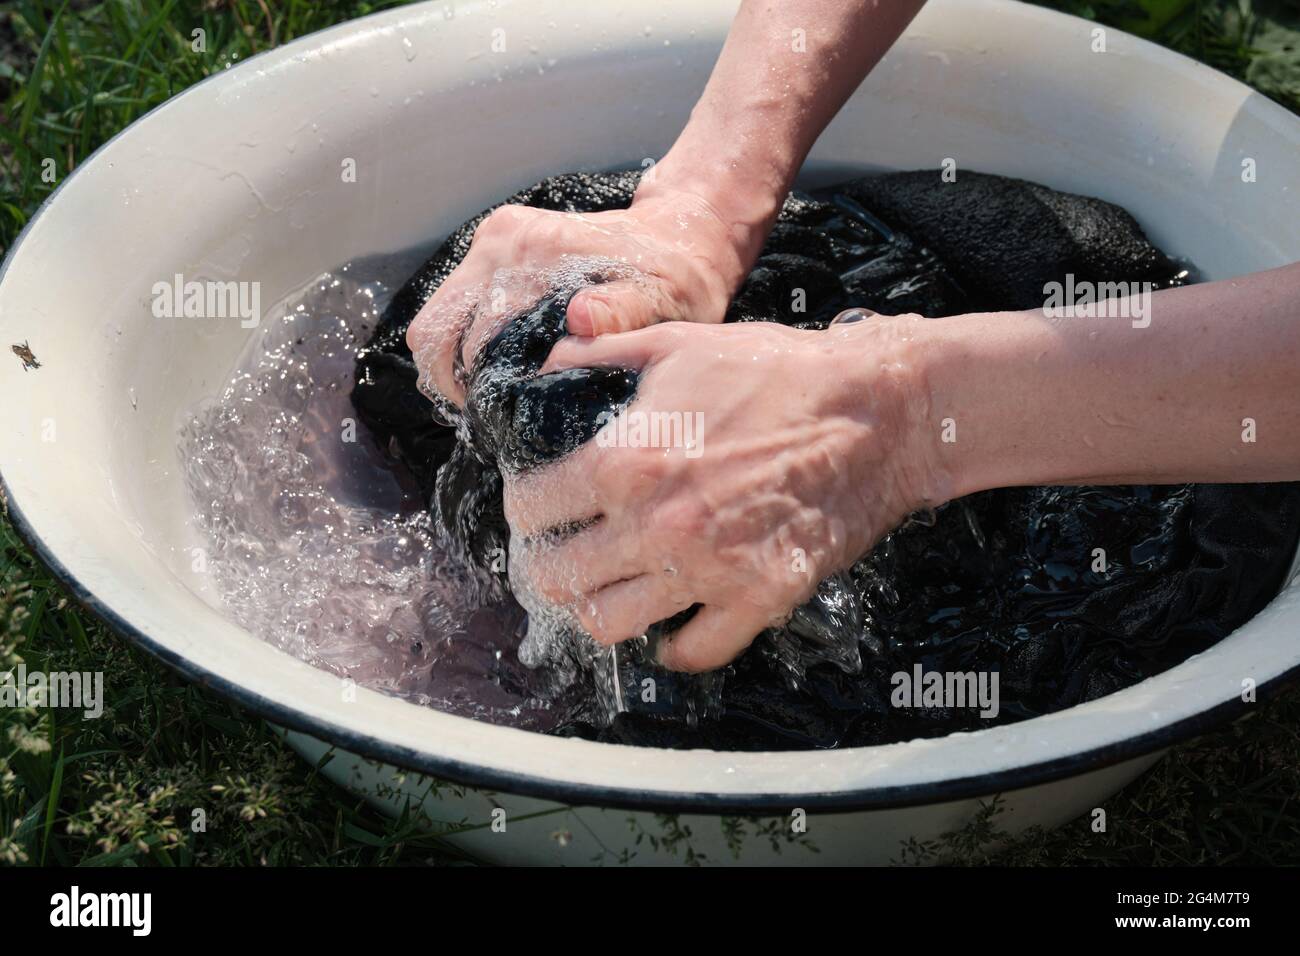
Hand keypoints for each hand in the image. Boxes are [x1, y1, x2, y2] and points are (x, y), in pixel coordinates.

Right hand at [405, 182, 749, 406]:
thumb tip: (580, 319)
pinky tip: (503, 370)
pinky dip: (465, 345)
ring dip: (456, 366)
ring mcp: (493, 242)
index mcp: (536, 252)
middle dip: (460, 383)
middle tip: (499, 419)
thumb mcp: (665, 302)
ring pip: (437, 322)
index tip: (506, 423)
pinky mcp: (495, 248)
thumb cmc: (676, 277)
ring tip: (496, 399)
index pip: (471, 337)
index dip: (479, 390)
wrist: (680, 234)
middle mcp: (503, 241)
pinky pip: (454, 309)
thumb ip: (624, 312)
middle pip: (437, 330)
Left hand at [504, 314, 947, 671]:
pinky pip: (693, 651)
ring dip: (597, 608)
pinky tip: (669, 621)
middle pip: (556, 578)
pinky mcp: (757, 598)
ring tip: (606, 587)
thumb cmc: (776, 371)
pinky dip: (672, 644)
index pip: (531, 510)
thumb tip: (545, 367)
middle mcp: (656, 525)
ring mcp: (707, 570)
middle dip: (546, 564)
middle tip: (559, 552)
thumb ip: (597, 356)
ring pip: (609, 625)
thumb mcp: (675, 343)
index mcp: (626, 461)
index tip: (538, 507)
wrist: (872, 410)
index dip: (526, 507)